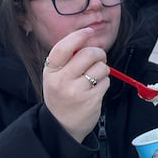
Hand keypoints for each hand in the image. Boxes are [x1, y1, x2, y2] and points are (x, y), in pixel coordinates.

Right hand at [42, 27, 110, 141]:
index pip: (63, 47)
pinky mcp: (90, 100)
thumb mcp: (55, 76)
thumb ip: (67, 59)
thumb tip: (87, 38)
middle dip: (98, 53)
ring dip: (102, 70)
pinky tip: (95, 90)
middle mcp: (61, 80)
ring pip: (101, 67)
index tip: (89, 31)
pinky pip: (106, 81)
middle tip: (98, 58)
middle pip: (88, 54)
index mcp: (51, 71)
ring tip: (94, 78)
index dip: (78, 36)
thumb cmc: (61, 95)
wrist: (62, 126)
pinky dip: (104, 82)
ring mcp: (76, 91)